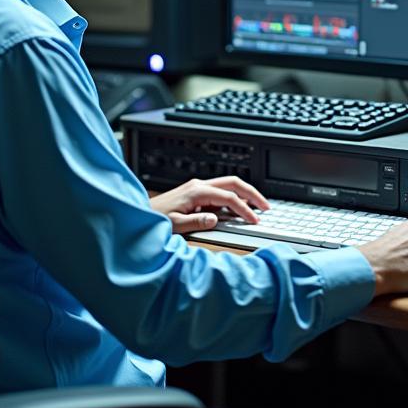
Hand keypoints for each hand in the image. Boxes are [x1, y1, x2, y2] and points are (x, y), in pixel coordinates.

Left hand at [150, 176, 270, 234]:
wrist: (141, 214)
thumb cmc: (155, 219)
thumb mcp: (175, 225)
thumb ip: (196, 222)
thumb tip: (215, 219)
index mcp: (196, 191)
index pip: (229, 198)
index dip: (244, 209)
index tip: (254, 220)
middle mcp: (199, 185)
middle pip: (234, 183)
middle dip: (252, 193)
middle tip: (266, 206)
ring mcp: (198, 187)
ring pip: (229, 185)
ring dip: (245, 194)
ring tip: (257, 208)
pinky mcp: (197, 193)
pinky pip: (221, 193)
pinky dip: (234, 199)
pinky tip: (238, 211)